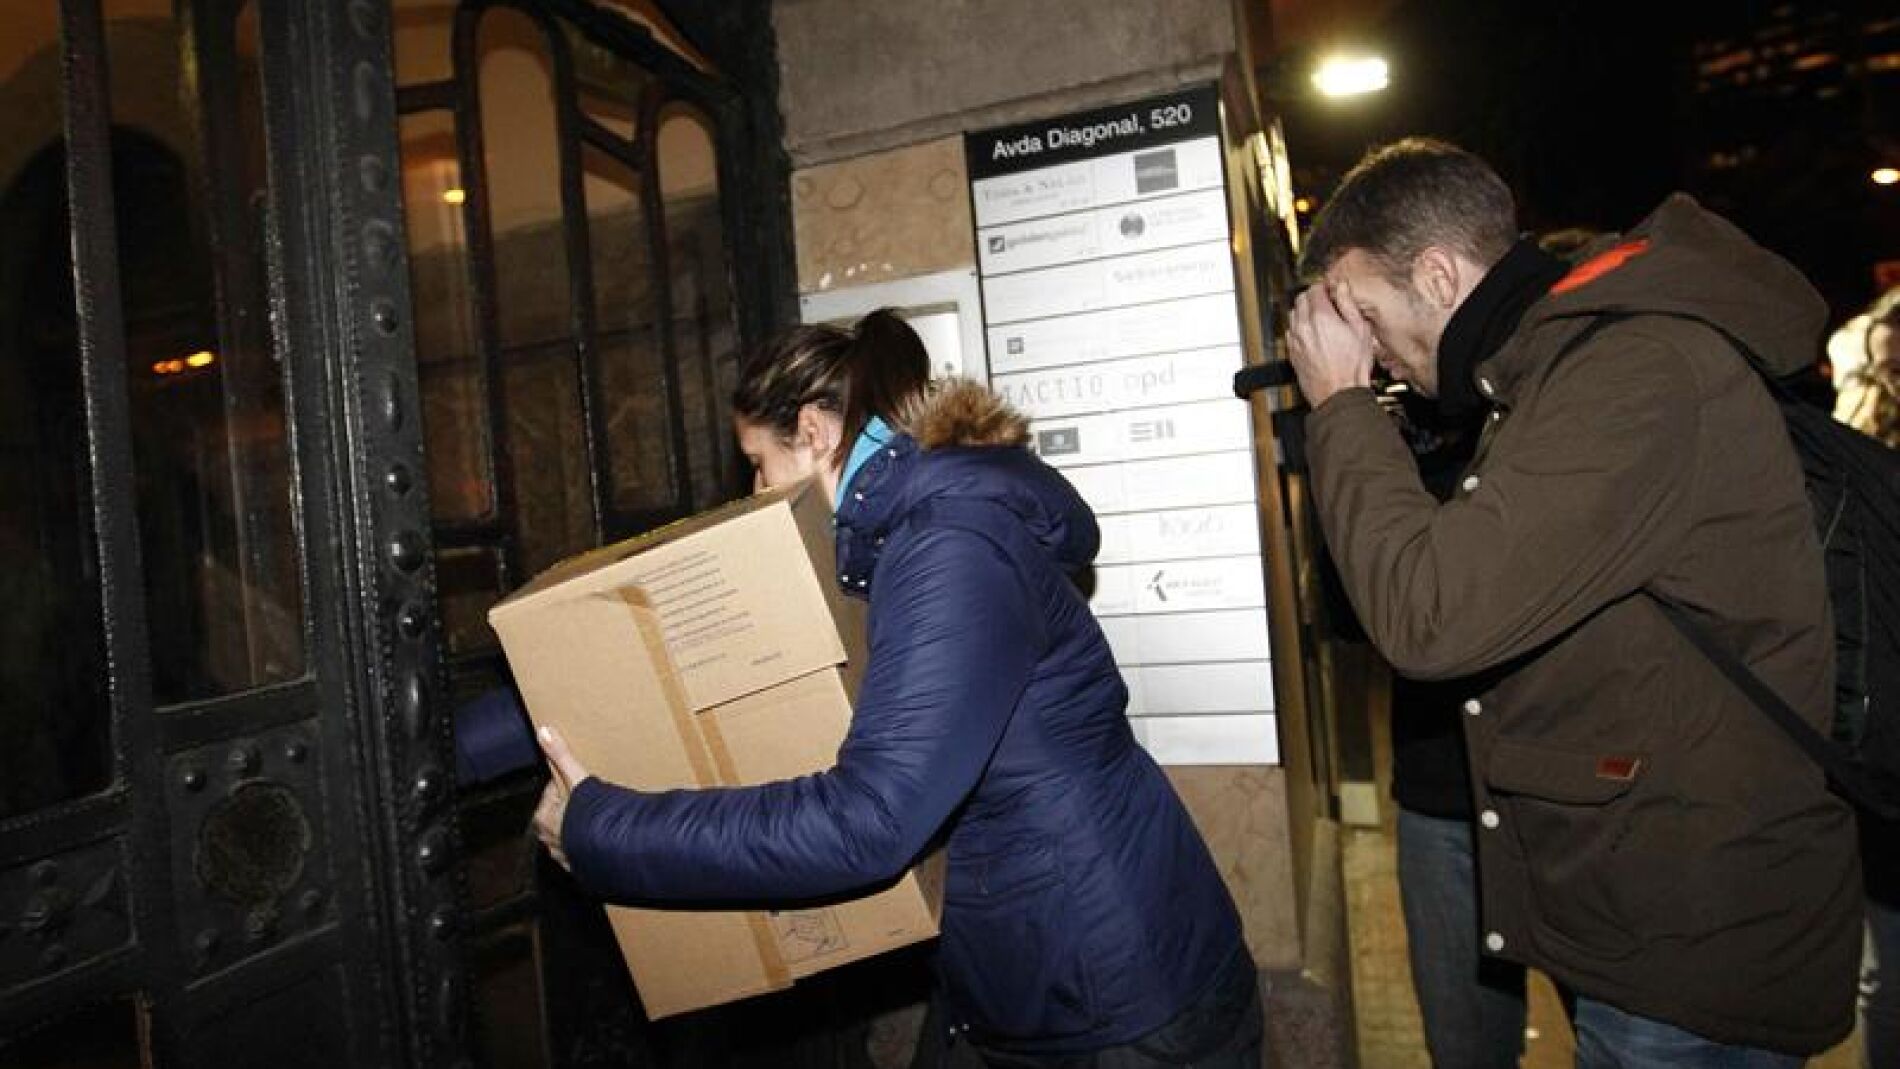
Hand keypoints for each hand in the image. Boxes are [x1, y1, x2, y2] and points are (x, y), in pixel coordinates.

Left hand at [532, 726, 592, 871]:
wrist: (609, 851)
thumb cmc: (589, 817)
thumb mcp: (575, 779)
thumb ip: (560, 755)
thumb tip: (544, 731)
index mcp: (543, 817)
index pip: (551, 793)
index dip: (567, 783)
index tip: (580, 780)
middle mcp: (548, 839)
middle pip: (560, 814)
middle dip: (573, 807)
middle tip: (592, 798)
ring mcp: (564, 855)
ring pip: (570, 834)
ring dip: (581, 828)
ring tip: (600, 818)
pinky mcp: (580, 867)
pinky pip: (583, 852)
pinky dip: (591, 845)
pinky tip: (604, 838)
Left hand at [1286, 280, 1375, 408]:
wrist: (1338, 394)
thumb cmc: (1352, 368)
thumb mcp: (1361, 330)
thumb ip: (1349, 305)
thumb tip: (1342, 289)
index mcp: (1321, 317)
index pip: (1315, 289)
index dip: (1323, 287)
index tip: (1330, 290)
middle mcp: (1304, 327)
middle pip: (1300, 299)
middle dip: (1312, 296)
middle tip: (1324, 300)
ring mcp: (1296, 340)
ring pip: (1293, 314)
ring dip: (1304, 310)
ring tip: (1318, 316)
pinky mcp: (1292, 353)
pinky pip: (1291, 332)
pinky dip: (1299, 327)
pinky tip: (1311, 333)